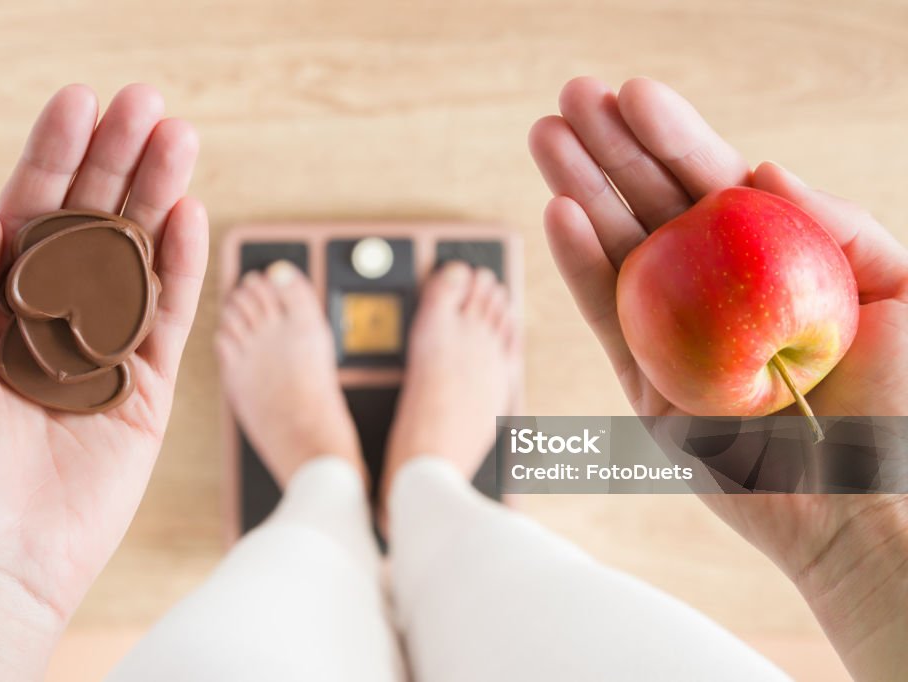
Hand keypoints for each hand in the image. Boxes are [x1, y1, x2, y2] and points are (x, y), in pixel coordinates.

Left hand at [0, 84, 207, 678]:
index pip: (29, 213)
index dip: (53, 156)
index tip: (79, 102)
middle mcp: (51, 321)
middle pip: (93, 223)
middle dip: (119, 160)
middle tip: (147, 104)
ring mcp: (103, 354)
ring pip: (139, 259)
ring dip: (159, 197)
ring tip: (180, 139)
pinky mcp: (145, 393)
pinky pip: (168, 320)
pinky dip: (182, 268)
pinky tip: (190, 216)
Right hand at [529, 77, 907, 680]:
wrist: (872, 502)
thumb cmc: (905, 402)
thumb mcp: (900, 287)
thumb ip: (835, 221)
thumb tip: (760, 167)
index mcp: (766, 264)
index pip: (709, 185)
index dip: (671, 136)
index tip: (632, 91)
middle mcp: (711, 294)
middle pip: (651, 207)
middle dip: (609, 149)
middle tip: (568, 97)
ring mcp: (672, 339)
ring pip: (616, 251)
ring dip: (578, 191)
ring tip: (546, 137)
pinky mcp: (645, 389)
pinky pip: (606, 317)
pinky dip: (581, 266)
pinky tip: (560, 212)